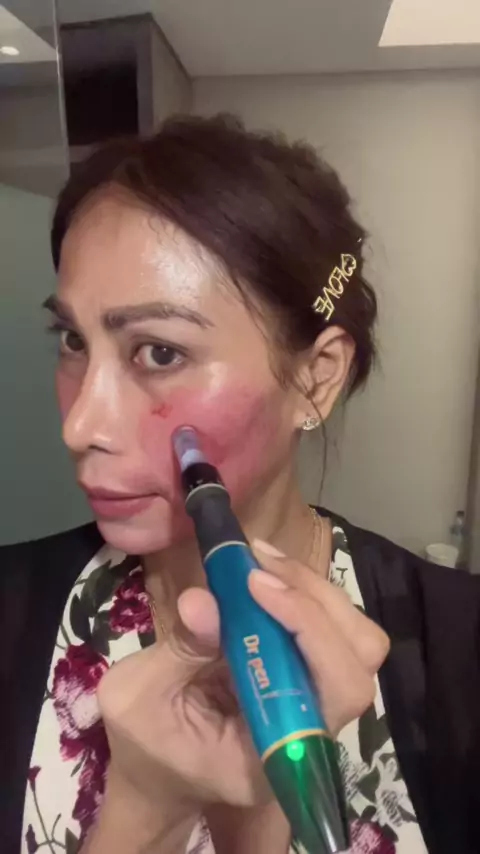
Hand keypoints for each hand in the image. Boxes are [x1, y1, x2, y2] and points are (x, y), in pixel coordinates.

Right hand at [97, 539, 389, 813]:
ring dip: (311, 589)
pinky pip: (329, 630)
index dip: (309, 627)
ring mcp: (316, 704)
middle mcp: (314, 732)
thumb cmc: (145, 744)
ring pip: (355, 638)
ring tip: (258, 560)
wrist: (154, 772)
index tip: (256, 583)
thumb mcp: (139, 698)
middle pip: (360, 655)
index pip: (334, 689)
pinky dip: (302, 592)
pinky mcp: (306, 678)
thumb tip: (202, 600)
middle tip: (257, 563)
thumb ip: (179, 652)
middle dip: (315, 598)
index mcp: (277, 755)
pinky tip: (262, 572)